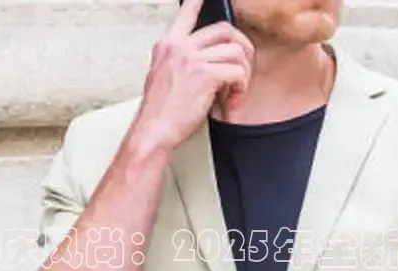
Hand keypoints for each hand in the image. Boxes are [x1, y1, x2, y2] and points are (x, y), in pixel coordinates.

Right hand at [132, 0, 253, 152]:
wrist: (154, 131)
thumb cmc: (160, 113)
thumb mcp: (163, 78)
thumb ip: (181, 64)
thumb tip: (208, 63)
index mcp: (168, 46)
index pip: (185, 14)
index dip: (197, 3)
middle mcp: (179, 46)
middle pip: (224, 30)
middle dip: (242, 49)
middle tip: (243, 69)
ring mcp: (192, 58)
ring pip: (236, 52)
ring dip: (242, 75)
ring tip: (234, 94)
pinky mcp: (205, 75)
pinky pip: (238, 73)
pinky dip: (241, 90)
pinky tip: (232, 103)